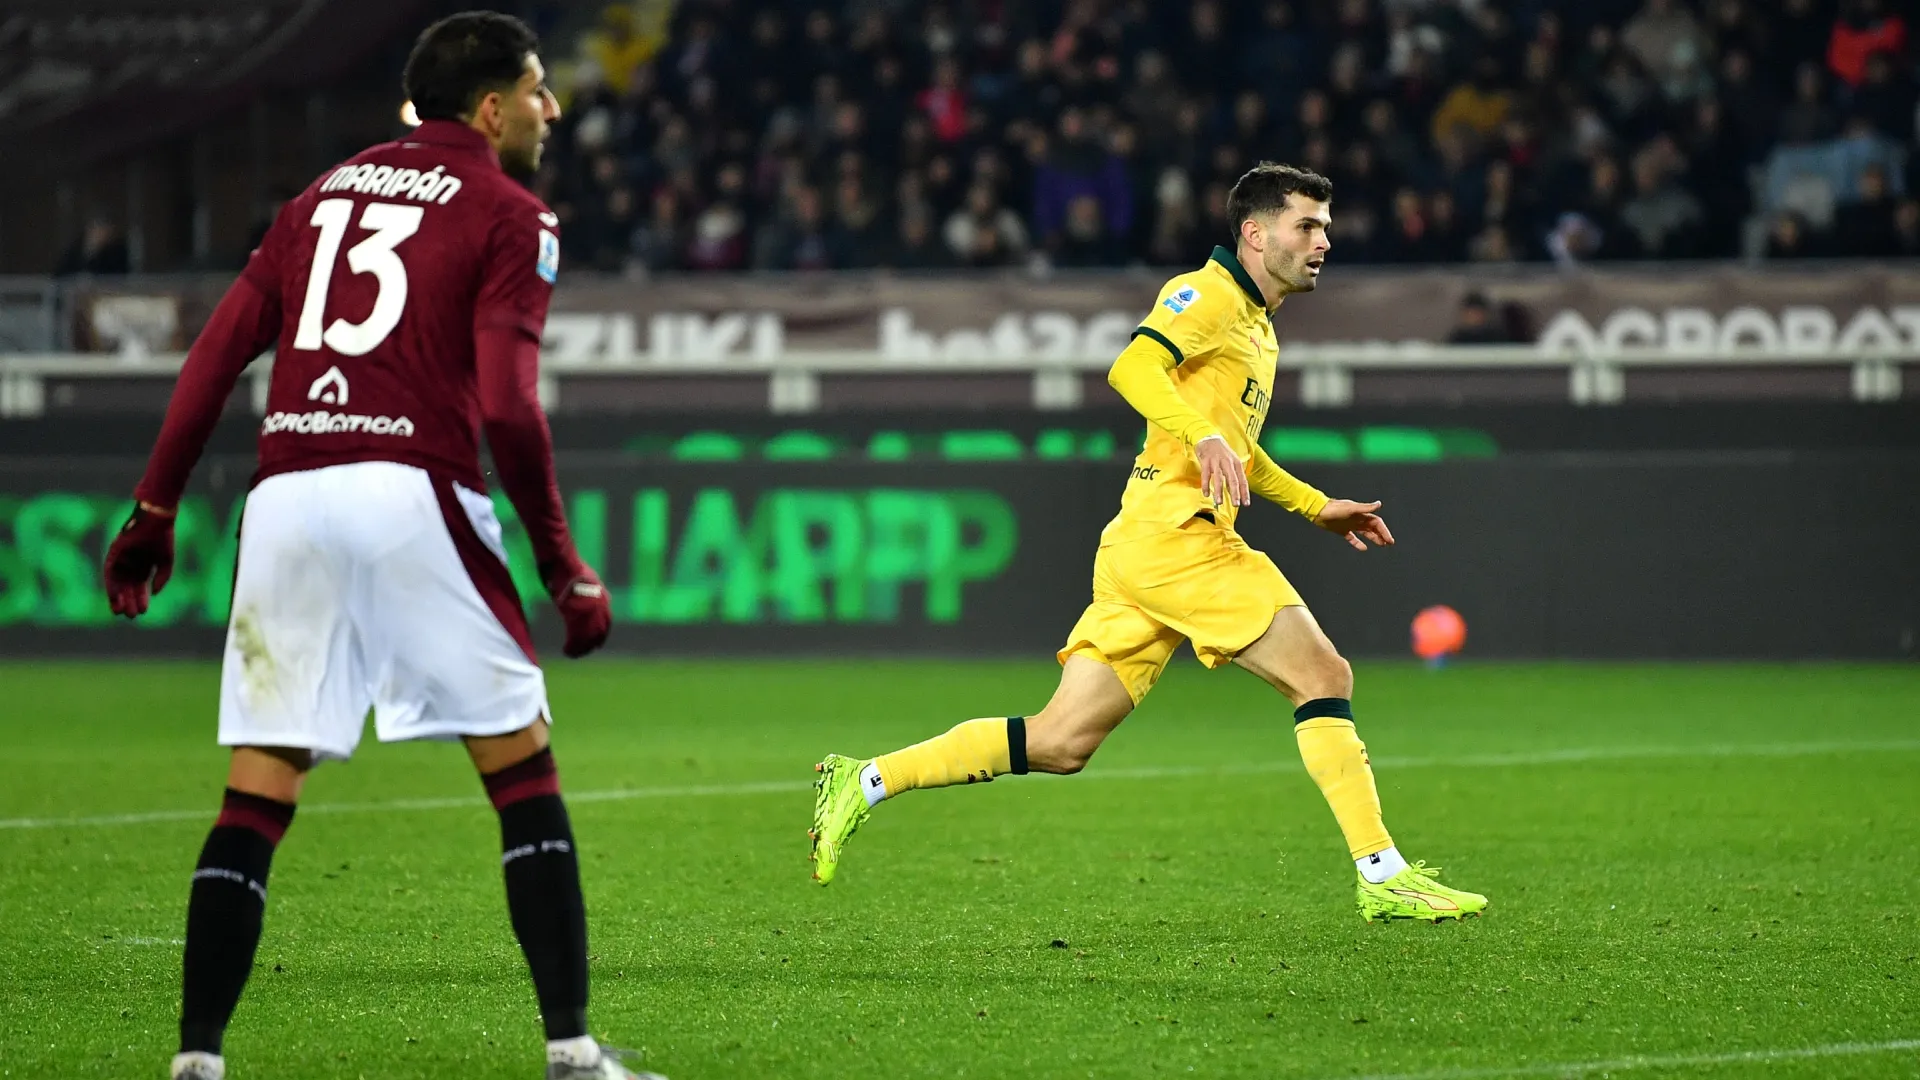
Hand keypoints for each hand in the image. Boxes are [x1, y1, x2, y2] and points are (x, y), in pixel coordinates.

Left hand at [104, 502, 176, 617]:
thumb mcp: (166, 562)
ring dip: (117, 597)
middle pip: (126, 587)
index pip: (138, 587)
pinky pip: (109, 571)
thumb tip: (154, 593)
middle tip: (131, 616)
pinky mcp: (114, 552)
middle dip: (128, 601)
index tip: (142, 612)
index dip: (140, 599)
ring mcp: (121, 558)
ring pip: (117, 582)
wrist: (157, 519)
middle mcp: (130, 564)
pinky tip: (114, 595)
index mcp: (143, 566)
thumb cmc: (163, 538)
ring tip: (120, 611)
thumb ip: (161, 578)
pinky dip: (110, 584)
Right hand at [540, 556, 611, 657]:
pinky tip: (566, 651)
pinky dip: (572, 647)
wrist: (564, 565)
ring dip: (580, 649)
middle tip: (582, 652)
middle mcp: (600, 607)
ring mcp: (589, 612)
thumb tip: (589, 595)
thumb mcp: (588, 579)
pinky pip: (575, 638)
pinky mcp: (576, 615)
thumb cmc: (570, 569)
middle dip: (591, 645)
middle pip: (599, 633)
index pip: (607, 623)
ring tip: (572, 654)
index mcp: (603, 599)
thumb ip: (592, 590)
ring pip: (587, 638)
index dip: (601, 635)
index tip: (596, 644)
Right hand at [1194, 435, 1248, 507]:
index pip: (1242, 480)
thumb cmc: (1221, 452)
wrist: (1209, 437)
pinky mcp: (1206, 461)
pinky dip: (1205, 485)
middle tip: (1236, 504)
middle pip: (1233, 480)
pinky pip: (1205, 475)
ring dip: (1219, 491)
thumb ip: (1233, 475)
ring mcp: (1216, 461)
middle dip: (1235, 493)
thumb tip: (1235, 491)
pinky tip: (1206, 494)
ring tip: (1219, 502)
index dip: (1244, 492)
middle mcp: (1227, 462)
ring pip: (1218, 478)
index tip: (1246, 503)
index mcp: (1236, 463)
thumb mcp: (1231, 461)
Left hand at [1315, 499, 1394, 550]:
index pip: (1377, 522)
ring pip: (1365, 532)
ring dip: (1374, 538)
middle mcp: (1357, 519)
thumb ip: (1365, 508)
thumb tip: (1379, 504)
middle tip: (1388, 543)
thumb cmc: (1334, 508)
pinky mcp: (1342, 530)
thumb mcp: (1351, 508)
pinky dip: (1358, 543)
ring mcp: (1350, 525)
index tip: (1389, 540)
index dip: (1384, 531)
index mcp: (1361, 513)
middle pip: (1373, 528)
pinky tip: (1364, 548)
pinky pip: (1352, 538)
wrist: (1317, 511)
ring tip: (1381, 545)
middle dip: (1382, 535)